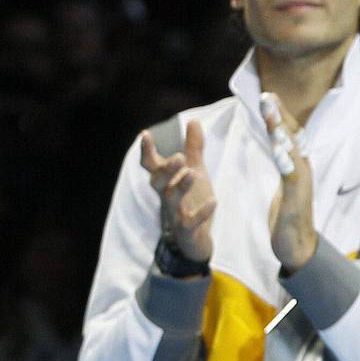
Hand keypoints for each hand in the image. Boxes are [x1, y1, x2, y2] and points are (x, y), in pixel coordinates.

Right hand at [140, 121, 215, 263]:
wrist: (194, 240)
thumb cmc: (191, 200)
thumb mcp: (195, 170)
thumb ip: (194, 148)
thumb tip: (193, 120)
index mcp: (167, 182)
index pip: (152, 166)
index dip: (147, 152)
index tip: (145, 134)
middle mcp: (167, 197)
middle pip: (158, 183)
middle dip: (166, 170)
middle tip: (178, 156)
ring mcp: (176, 214)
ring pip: (172, 201)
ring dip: (181, 186)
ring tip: (193, 173)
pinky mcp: (188, 230)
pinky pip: (190, 222)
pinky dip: (201, 213)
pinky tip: (213, 202)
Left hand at [260, 93, 317, 273]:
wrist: (300, 248)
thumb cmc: (289, 219)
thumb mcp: (286, 187)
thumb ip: (285, 166)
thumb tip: (282, 148)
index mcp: (297, 166)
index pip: (288, 135)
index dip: (279, 115)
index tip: (268, 95)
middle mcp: (303, 170)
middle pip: (292, 137)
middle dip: (280, 116)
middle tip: (268, 96)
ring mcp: (302, 184)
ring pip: (292, 152)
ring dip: (282, 133)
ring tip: (271, 117)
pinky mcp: (297, 199)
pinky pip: (291, 176)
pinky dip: (286, 161)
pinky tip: (278, 149)